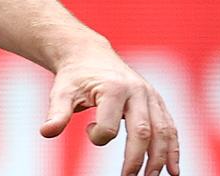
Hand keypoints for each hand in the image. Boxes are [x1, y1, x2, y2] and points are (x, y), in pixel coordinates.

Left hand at [41, 48, 179, 175]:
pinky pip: (170, 127)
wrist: (89, 55)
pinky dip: (173, 149)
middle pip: (143, 131)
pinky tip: (173, 170)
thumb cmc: (74, 76)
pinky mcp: (157, 101)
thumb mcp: (62, 92)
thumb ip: (57, 113)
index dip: (98, 137)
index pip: (110, 125)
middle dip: (137, 158)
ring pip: (162, 131)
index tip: (89, 132)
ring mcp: (150, 96)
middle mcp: (137, 91)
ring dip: (160, 158)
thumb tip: (46, 132)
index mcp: (113, 88)